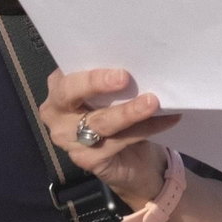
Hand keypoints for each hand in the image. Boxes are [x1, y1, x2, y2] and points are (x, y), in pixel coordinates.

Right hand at [39, 68, 180, 208]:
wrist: (132, 159)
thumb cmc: (118, 114)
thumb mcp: (112, 92)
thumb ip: (112, 79)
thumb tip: (136, 62)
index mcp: (58, 87)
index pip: (67, 74)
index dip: (89, 72)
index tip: (117, 69)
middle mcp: (55, 113)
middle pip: (69, 94)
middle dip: (95, 83)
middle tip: (125, 78)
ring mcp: (66, 139)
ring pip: (99, 121)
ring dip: (128, 111)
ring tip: (152, 102)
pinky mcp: (85, 159)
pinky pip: (117, 141)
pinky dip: (144, 129)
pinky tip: (166, 120)